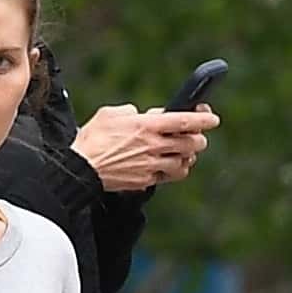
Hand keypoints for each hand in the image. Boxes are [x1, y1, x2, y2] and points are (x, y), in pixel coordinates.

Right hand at [72, 104, 219, 190]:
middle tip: (195, 138)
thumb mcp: (110, 114)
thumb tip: (141, 115)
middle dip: (198, 140)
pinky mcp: (144, 180)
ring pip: (184, 163)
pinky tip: (167, 167)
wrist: (79, 169)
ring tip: (183, 154)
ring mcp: (150, 165)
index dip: (205, 119)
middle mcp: (153, 146)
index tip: (212, 120)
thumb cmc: (91, 140)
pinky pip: (167, 177)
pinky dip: (172, 172)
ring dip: (187, 157)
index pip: (187, 121)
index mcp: (148, 125)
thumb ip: (131, 111)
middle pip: (192, 144)